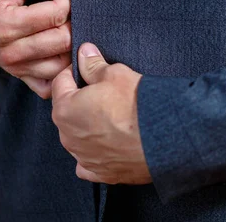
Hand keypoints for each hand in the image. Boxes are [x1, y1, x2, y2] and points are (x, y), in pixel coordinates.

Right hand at [0, 0, 77, 98]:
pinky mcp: (17, 75)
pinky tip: (59, 53)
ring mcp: (14, 66)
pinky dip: (59, 73)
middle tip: (67, 10)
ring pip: (60, 65)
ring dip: (69, 47)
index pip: (55, 15)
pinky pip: (47, 85)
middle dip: (72, 22)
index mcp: (7, 24)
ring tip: (64, 28)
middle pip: (62, 41)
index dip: (66, 0)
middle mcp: (10, 51)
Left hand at [51, 43, 150, 184]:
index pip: (60, 83)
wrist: (165, 136)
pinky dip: (96, 152)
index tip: (87, 68)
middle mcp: (68, 137)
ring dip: (89, 125)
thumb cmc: (137, 104)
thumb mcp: (114, 73)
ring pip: (78, 136)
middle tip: (104, 91)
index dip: (75, 72)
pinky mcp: (102, 173)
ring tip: (113, 116)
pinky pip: (90, 162)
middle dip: (81, 99)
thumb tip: (84, 53)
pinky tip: (108, 143)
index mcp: (64, 110)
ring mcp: (84, 157)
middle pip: (68, 110)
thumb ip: (93, 65)